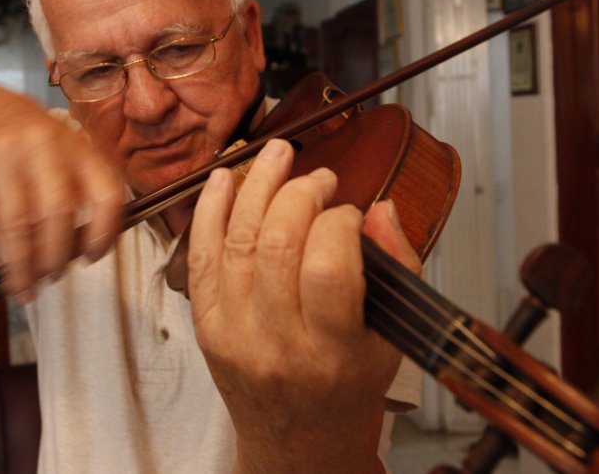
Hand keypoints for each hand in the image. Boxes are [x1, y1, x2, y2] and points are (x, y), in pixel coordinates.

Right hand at [0, 84, 123, 300]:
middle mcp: (45, 145)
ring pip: (16, 224)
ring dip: (19, 268)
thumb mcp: (60, 153)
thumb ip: (77, 192)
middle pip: (57, 215)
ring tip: (20, 292)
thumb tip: (84, 251)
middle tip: (48, 281)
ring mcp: (6, 152)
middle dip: (53, 258)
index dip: (104, 231)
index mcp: (78, 146)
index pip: (106, 192)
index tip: (92, 257)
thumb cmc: (25, 145)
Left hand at [188, 138, 419, 472]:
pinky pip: (201, 258)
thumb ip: (396, 269)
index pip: (328, 268)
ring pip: (238, 242)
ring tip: (278, 155)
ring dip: (257, 186)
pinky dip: (210, 212)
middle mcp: (278, 345)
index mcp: (333, 353)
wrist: (296, 444)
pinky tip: (224, 180)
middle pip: (278, 246)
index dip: (340, 224)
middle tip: (321, 180)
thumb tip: (380, 210)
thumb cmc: (345, 390)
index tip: (351, 215)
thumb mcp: (391, 340)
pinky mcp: (205, 326)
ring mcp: (234, 335)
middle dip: (300, 194)